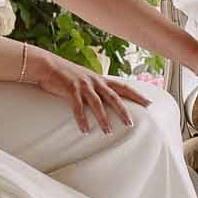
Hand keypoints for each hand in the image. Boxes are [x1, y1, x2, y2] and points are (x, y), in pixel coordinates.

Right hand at [29, 49, 152, 133]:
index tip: (149, 103)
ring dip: (103, 118)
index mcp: (100, 79)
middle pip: (114, 96)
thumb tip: (105, 100)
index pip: (123, 86)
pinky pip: (77, 106)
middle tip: (130, 124)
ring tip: (108, 132)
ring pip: (97, 103)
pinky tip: (84, 130)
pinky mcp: (70, 88)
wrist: (48, 65)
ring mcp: (83, 84)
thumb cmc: (66, 75)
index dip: (136, 95)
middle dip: (123, 110)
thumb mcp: (85, 80)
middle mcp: (95, 81)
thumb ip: (95, 88)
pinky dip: (81, 119)